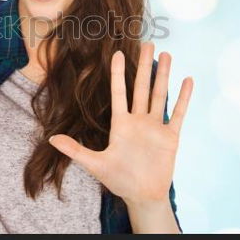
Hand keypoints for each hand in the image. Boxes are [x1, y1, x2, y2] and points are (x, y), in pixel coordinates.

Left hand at [48, 42, 193, 205]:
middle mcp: (138, 121)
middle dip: (144, 66)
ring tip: (167, 54)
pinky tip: (187, 80)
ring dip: (163, 75)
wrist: (142, 196)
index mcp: (120, 124)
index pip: (118, 93)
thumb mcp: (94, 164)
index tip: (118, 53)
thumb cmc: (119, 180)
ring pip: (159, 95)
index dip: (118, 73)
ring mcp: (155, 127)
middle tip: (148, 43)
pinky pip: (179, 113)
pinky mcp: (170, 136)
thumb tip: (51, 139)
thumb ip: (75, 150)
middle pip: (141, 87)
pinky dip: (184, 97)